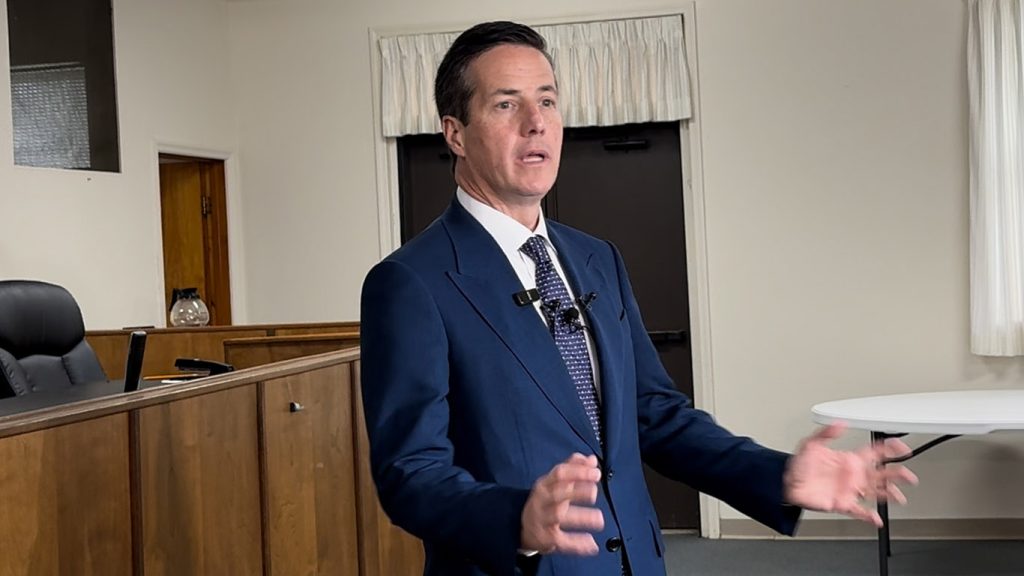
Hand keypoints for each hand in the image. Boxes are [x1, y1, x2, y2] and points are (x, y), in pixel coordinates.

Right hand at [520, 453, 604, 554]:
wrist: (521, 525)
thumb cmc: (545, 500)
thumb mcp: (554, 482)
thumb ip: (573, 468)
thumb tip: (591, 459)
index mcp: (546, 484)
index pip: (560, 474)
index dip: (578, 472)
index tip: (596, 472)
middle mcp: (543, 500)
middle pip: (558, 493)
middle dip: (577, 491)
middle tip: (594, 492)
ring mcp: (543, 519)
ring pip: (559, 517)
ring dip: (580, 517)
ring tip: (599, 519)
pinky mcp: (546, 538)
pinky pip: (562, 541)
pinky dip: (577, 544)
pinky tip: (592, 544)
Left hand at [784, 422, 918, 526]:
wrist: (788, 483)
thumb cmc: (800, 465)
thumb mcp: (811, 444)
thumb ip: (826, 433)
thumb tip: (840, 424)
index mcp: (850, 460)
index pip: (875, 453)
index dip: (890, 449)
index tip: (902, 447)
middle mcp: (853, 475)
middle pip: (882, 474)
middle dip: (897, 475)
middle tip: (909, 476)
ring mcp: (850, 490)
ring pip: (876, 493)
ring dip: (890, 495)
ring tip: (900, 498)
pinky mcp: (843, 504)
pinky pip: (859, 511)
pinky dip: (869, 516)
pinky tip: (877, 519)